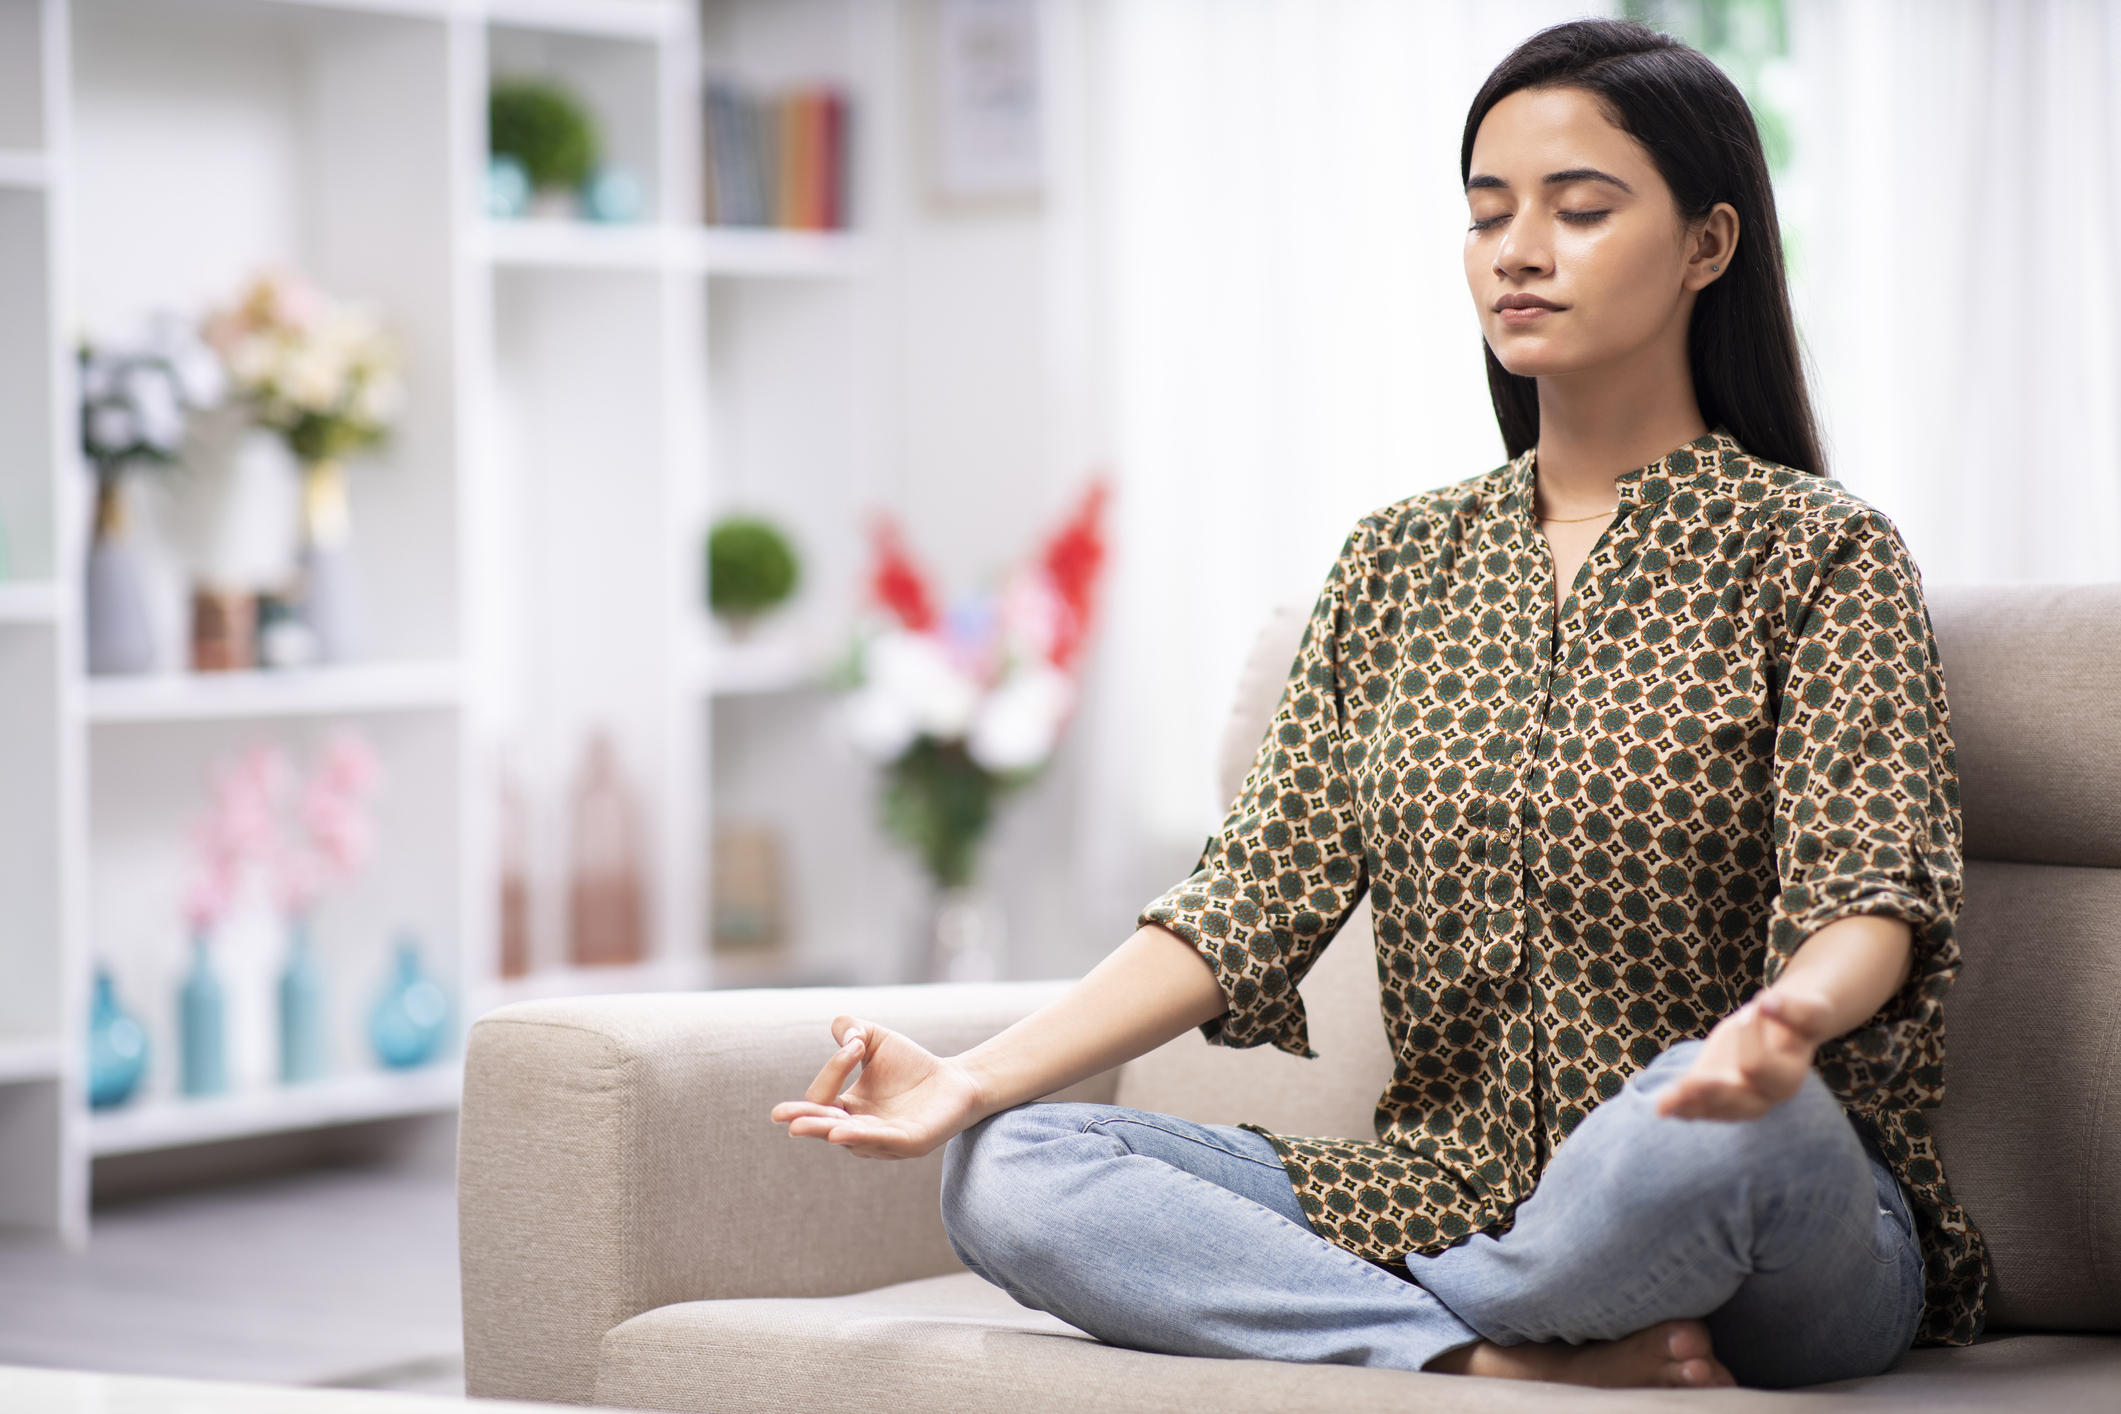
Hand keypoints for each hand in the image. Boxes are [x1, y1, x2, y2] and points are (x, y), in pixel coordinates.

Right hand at [770, 1016, 987, 1159]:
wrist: (956, 1080)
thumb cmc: (911, 1065)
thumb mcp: (875, 1039)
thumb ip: (852, 1027)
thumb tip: (845, 1035)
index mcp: (846, 1109)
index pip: (823, 1098)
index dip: (832, 1070)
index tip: (855, 1044)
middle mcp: (859, 1130)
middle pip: (826, 1127)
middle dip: (807, 1121)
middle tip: (783, 1116)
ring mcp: (884, 1141)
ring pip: (853, 1138)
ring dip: (832, 1131)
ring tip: (808, 1128)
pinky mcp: (911, 1143)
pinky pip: (885, 1142)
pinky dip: (864, 1138)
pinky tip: (844, 1134)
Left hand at [1657, 987, 1835, 1121]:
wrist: (1781, 1028)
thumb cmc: (1792, 1018)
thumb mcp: (1806, 1010)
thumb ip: (1793, 1008)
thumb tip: (1766, 1002)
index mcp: (1788, 1076)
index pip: (1762, 1066)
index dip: (1750, 1038)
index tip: (1752, 1008)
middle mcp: (1764, 1096)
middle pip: (1743, 1104)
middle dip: (1716, 1094)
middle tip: (1690, 1082)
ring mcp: (1738, 1099)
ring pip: (1716, 1110)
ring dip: (1691, 1105)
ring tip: (1664, 1104)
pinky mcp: (1715, 1093)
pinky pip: (1698, 1107)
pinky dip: (1678, 1106)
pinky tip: (1660, 1107)